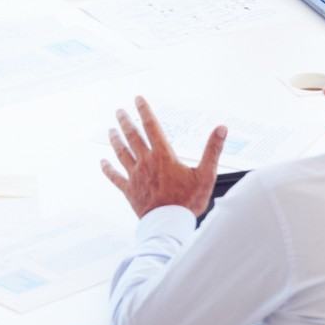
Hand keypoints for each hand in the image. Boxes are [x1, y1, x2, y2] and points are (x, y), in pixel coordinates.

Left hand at [100, 96, 225, 218]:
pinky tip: (102, 163)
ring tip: (110, 129)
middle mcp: (146, 162)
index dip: (144, 111)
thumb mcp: (206, 175)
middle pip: (132, 136)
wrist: (169, 225)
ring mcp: (135, 176)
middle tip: (119, 111)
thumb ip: (213, 150)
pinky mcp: (129, 191)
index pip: (151, 127)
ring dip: (115, 140)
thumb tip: (221, 128)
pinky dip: (108, 169)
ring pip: (121, 153)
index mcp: (163, 155)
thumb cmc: (189, 201)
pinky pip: (115, 177)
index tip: (137, 99)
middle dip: (125, 121)